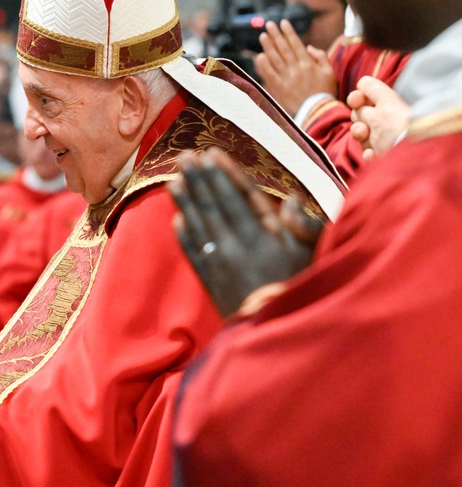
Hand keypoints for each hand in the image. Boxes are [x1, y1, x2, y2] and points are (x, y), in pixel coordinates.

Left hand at [168, 149, 322, 316]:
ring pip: (199, 225)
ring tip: (174, 179)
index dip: (225, 174)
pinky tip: (176, 220)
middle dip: (200, 178)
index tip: (212, 154)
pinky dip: (184, 236)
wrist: (280, 332)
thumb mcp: (313, 254)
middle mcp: (239, 246)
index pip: (240, 197)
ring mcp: (221, 264)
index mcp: (265, 236)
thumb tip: (291, 198)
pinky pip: (193, 254)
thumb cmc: (303, 287)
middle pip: (215, 205)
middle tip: (185, 156)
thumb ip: (304, 225)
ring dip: (186, 201)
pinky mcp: (211, 281)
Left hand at [255, 20, 335, 114]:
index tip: (283, 22)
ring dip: (268, 46)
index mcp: (309, 64)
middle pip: (283, 48)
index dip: (288, 32)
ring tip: (263, 36)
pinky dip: (263, 65)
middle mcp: (296, 69)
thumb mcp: (330, 73)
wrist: (318, 113)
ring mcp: (286, 78)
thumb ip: (321, 57)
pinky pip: (269, 74)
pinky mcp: (279, 88)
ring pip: (275, 58)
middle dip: (276, 35)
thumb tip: (308, 46)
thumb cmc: (326, 93)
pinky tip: (259, 56)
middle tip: (269, 25)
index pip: (296, 44)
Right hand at [348, 76, 409, 159]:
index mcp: (387, 106)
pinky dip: (368, 155)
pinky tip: (372, 154)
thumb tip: (362, 83)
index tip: (356, 100)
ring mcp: (382, 140)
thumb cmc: (401, 123)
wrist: (415, 152)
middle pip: (359, 115)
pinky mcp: (382, 157)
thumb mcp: (387, 100)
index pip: (365, 98)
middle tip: (365, 120)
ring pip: (360, 134)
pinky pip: (367, 155)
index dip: (357, 98)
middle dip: (358, 116)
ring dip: (359, 133)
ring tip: (365, 134)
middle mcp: (384, 121)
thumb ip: (372, 88)